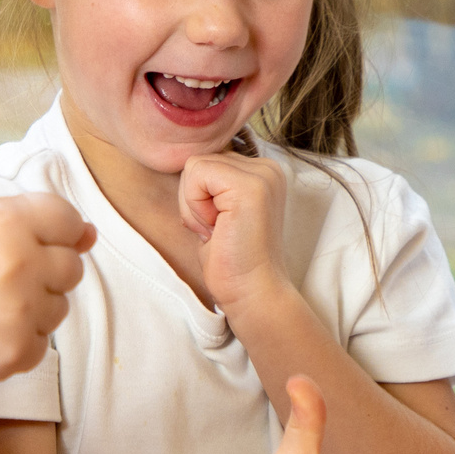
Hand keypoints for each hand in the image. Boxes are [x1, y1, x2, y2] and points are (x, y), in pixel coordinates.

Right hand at [0, 194, 94, 389]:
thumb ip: (23, 218)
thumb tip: (88, 233)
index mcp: (6, 223)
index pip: (68, 221)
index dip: (59, 233)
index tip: (41, 246)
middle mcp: (21, 264)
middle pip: (71, 268)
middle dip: (46, 273)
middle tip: (2, 281)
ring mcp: (22, 311)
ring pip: (59, 308)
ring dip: (34, 309)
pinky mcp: (17, 352)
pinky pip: (41, 345)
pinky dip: (19, 343)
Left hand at [179, 150, 289, 313]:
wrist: (252, 293)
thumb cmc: (233, 261)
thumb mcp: (220, 211)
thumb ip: (213, 185)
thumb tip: (187, 165)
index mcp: (262, 173)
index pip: (208, 162)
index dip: (200, 197)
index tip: (221, 226)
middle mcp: (267, 168)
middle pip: (199, 161)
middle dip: (194, 199)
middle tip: (219, 231)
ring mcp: (262, 175)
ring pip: (194, 166)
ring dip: (194, 205)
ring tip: (219, 230)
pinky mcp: (249, 186)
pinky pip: (196, 174)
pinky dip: (195, 206)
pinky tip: (216, 229)